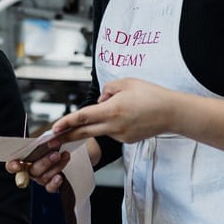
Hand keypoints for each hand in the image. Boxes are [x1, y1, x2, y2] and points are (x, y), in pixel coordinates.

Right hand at [6, 143, 70, 193]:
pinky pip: (50, 188)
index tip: (18, 165)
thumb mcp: (41, 141)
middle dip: (45, 162)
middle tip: (56, 154)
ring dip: (55, 167)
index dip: (13, 166)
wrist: (57, 149)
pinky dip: (55, 183)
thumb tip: (43, 139)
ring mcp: (39, 178)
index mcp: (21, 160)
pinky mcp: (49, 184)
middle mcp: (29, 171)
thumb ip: (38, 143)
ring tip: (63, 156)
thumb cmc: (46, 145)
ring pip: (43, 178)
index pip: (11, 165)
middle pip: (32, 171)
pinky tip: (60, 176)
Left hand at [52, 78, 176, 145]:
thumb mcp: (126, 82)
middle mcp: (114, 126)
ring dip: (98, 122)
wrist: (172, 112)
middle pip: (84, 132)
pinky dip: (112, 124)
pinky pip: (112, 132)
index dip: (66, 122)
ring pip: (100, 129)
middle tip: (51, 140)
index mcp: (111, 110)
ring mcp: (120, 136)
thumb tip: (100, 100)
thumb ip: (107, 90)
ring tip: (124, 107)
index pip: (83, 117)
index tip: (54, 128)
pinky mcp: (126, 141)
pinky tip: (129, 116)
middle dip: (66, 136)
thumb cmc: (151, 95)